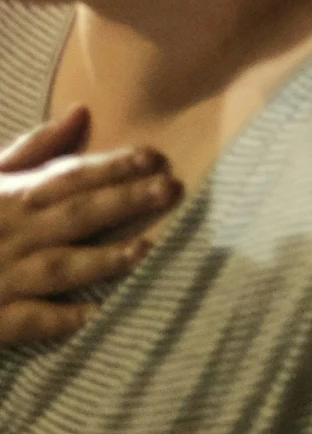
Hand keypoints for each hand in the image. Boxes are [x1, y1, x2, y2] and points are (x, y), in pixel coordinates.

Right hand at [0, 107, 180, 344]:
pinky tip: (93, 316)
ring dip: (102, 258)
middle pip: (76, 214)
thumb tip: (82, 112)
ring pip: (58, 266)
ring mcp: (4, 276)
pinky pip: (28, 321)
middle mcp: (14, 232)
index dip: (115, 165)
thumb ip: (35, 147)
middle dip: (124, 201)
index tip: (157, 156)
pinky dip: (58, 319)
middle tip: (172, 191)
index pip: (72, 175)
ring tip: (146, 250)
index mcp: (14, 195)